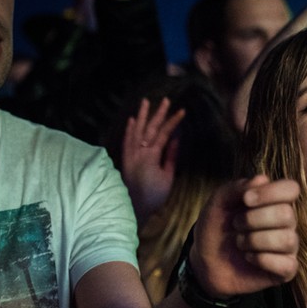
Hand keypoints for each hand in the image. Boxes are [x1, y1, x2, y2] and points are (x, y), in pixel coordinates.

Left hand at [121, 97, 183, 223]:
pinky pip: (126, 139)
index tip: (182, 111)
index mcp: (151, 156)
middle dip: (158, 113)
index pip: (163, 133)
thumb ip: (170, 157)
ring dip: (141, 115)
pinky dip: (129, 129)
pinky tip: (131, 120)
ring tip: (145, 102)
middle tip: (166, 100)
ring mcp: (129, 154)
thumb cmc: (154, 195)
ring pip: (135, 130)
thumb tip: (175, 139)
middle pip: (149, 128)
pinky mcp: (124, 158)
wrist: (133, 207)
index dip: (172, 121)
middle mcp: (138, 151)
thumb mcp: (167, 177)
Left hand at [190, 175, 299, 297]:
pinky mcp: (285, 270)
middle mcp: (285, 222)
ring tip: (239, 243)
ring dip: (255, 241)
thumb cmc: (215, 229)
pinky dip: (262, 260)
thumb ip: (236, 188)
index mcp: (274, 201)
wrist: (205, 262)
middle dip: (253, 220)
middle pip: (287, 215)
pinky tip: (249, 258)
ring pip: (287, 240)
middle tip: (236, 225)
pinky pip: (287, 264)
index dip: (270, 193)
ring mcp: (287, 247)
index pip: (291, 189)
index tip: (246, 200)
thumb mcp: (218, 203)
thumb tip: (262, 179)